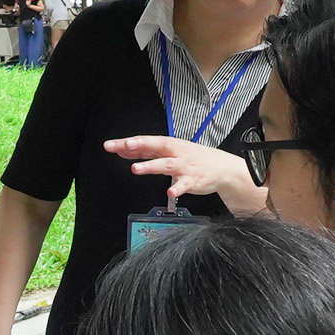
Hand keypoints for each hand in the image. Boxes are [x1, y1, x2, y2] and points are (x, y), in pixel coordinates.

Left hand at [103, 135, 264, 209]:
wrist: (222, 168)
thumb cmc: (194, 158)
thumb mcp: (171, 151)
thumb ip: (148, 153)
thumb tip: (123, 150)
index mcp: (169, 145)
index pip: (146, 142)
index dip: (129, 143)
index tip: (112, 145)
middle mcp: (175, 153)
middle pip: (154, 147)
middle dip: (138, 146)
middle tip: (122, 147)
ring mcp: (184, 167)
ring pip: (165, 165)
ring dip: (150, 166)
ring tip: (135, 169)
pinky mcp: (193, 180)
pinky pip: (184, 186)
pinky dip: (177, 189)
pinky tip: (169, 193)